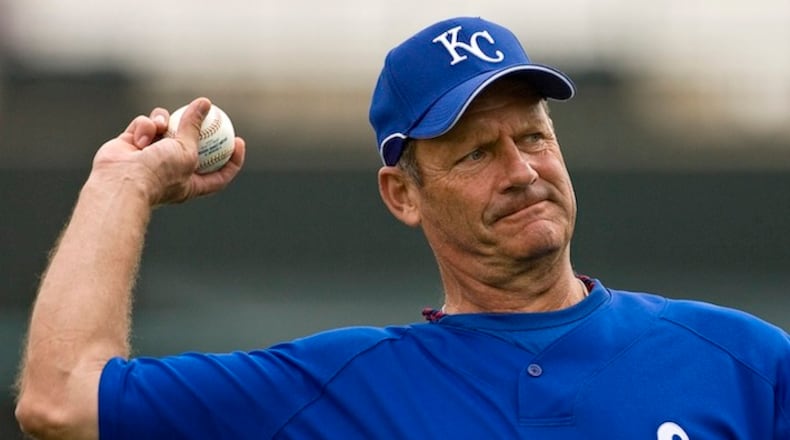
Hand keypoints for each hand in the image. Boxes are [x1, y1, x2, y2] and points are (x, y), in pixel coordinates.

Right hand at [90, 97, 245, 205]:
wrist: (121, 180)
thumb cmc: (158, 173)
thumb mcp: (186, 151)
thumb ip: (194, 127)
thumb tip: (205, 103)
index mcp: (191, 183)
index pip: (219, 174)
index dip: (232, 159)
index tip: (239, 141)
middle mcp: (171, 170)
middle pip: (190, 145)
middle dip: (195, 128)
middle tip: (207, 112)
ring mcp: (151, 156)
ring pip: (166, 126)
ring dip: (164, 122)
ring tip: (161, 127)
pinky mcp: (132, 143)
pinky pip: (145, 125)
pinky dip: (144, 127)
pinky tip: (139, 138)